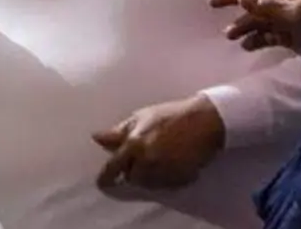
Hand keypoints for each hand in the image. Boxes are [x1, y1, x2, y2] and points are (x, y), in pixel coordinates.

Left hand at [93, 95, 226, 191]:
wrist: (204, 121)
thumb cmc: (170, 115)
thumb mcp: (141, 117)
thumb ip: (119, 131)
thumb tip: (96, 138)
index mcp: (134, 144)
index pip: (113, 168)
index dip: (106, 178)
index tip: (103, 183)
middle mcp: (147, 161)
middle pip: (132, 178)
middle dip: (132, 172)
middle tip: (141, 160)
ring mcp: (164, 171)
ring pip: (148, 184)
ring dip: (149, 176)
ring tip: (159, 159)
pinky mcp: (180, 179)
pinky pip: (166, 186)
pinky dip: (165, 179)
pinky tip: (171, 164)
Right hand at [209, 0, 300, 50]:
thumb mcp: (296, 13)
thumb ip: (268, 7)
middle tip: (212, 3)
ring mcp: (287, 17)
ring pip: (258, 17)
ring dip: (243, 24)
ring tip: (229, 34)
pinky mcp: (290, 35)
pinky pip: (267, 35)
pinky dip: (256, 40)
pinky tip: (245, 46)